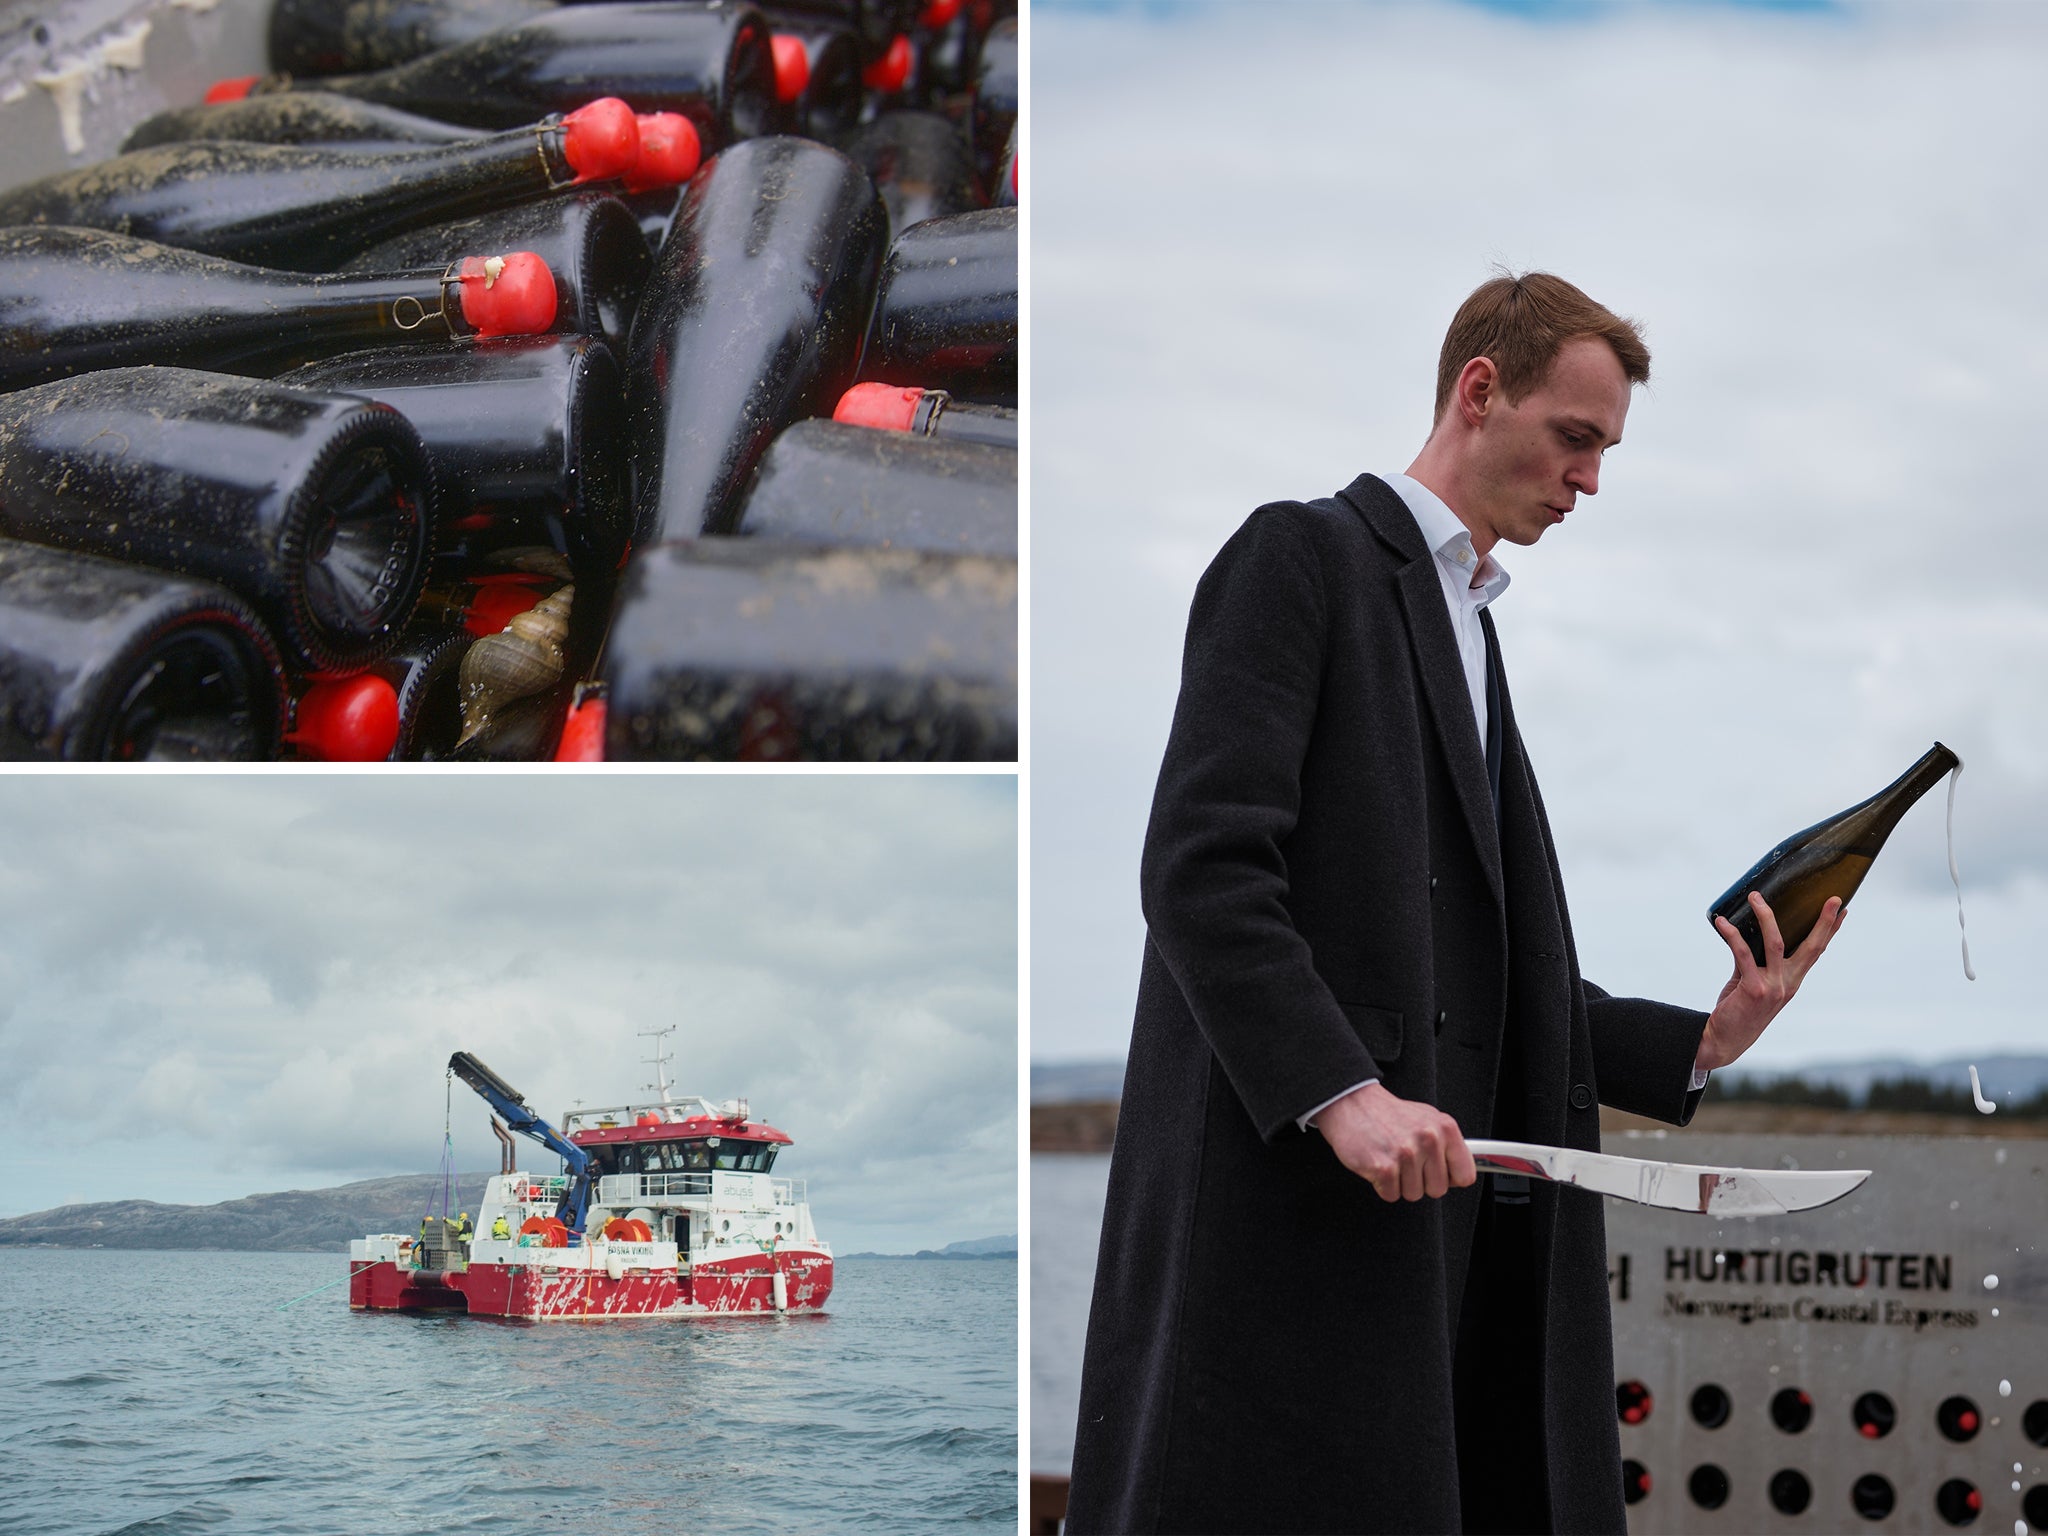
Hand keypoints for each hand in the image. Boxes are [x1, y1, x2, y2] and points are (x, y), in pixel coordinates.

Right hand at [1316, 1081, 1476, 1201]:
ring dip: (1400, 1183)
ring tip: (1391, 1159)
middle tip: (1407, 1163)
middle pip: (1438, 1190)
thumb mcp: (1426, 1119)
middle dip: (1422, 1182)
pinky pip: (1391, 1195)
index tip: (1440, 1174)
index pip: (1465, 1175)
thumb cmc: (1388, 1114)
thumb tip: (1460, 1173)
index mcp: (1445, 1128)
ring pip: (1414, 1194)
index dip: (1451, 1178)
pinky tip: (1378, 1164)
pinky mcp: (1384, 1167)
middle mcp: (1429, 1139)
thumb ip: (1446, 1144)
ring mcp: (1406, 1154)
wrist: (1351, 1103)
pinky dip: (1382, 1185)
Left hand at [1699, 890, 1844, 1070]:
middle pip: (1812, 947)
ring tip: (1756, 897)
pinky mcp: (1754, 988)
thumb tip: (1745, 931)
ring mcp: (1774, 986)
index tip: (1843, 909)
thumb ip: (1754, 959)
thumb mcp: (1753, 981)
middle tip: (1833, 899)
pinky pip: (1743, 954)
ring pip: (1775, 943)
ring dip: (1766, 916)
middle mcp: (1789, 983)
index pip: (1816, 951)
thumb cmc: (1739, 1007)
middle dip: (1824, 922)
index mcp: (1793, 980)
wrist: (1725, 1039)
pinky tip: (1722, 922)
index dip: (1830, 931)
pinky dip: (1732, 935)